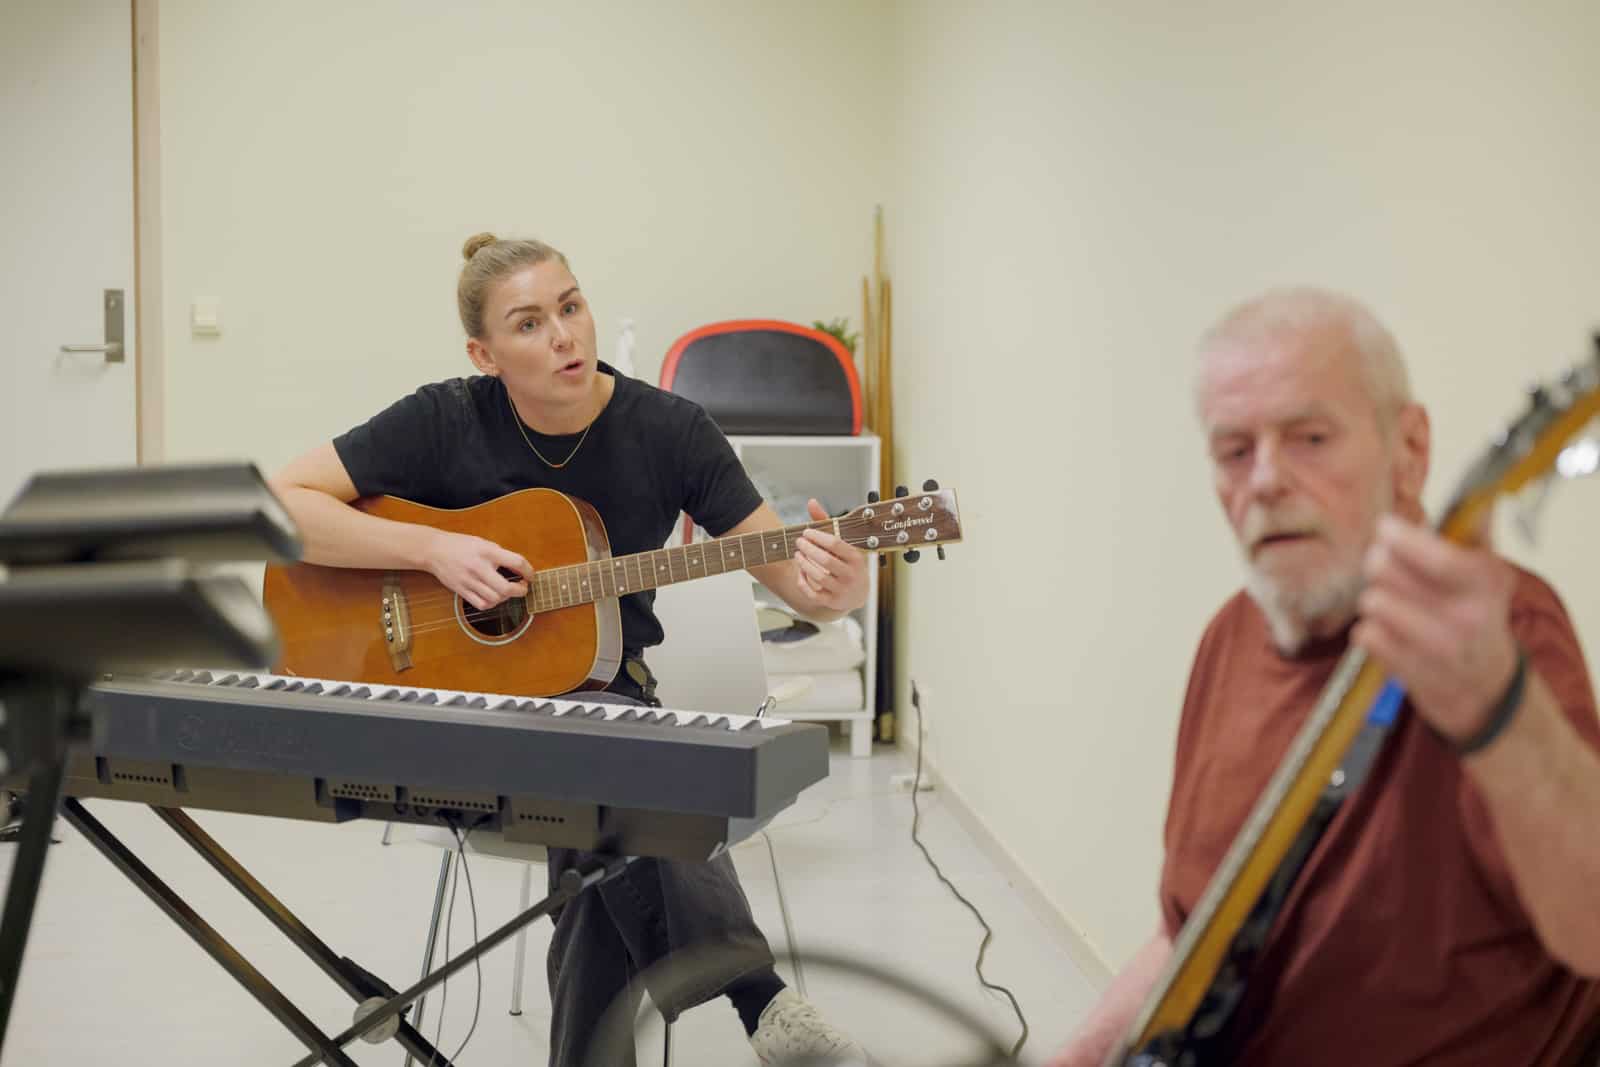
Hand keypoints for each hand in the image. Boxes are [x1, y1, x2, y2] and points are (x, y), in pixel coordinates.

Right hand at [423, 529, 531, 610]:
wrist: (434, 550)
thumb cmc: (461, 545)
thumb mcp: (483, 543)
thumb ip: (499, 554)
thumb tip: (519, 567)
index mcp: (487, 552)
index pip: (516, 562)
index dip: (529, 571)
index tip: (530, 576)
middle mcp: (479, 567)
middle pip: (506, 588)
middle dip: (520, 591)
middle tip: (522, 588)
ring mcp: (469, 581)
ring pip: (495, 599)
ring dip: (505, 598)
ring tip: (507, 591)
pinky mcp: (461, 590)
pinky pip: (481, 604)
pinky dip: (491, 603)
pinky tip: (493, 597)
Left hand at [792, 498, 869, 612]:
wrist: (858, 593)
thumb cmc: (848, 563)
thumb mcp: (843, 543)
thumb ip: (826, 522)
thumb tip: (811, 502)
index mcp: (856, 558)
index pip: (836, 544)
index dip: (818, 536)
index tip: (807, 532)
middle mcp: (850, 575)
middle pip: (825, 560)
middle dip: (808, 549)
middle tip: (798, 542)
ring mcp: (841, 590)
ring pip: (818, 577)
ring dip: (803, 564)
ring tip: (797, 555)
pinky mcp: (832, 602)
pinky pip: (813, 594)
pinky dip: (803, 582)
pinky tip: (800, 571)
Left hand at [1353, 513, 1519, 745]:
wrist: (1485, 687)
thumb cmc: (1476, 615)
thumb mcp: (1487, 573)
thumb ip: (1475, 532)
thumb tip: (1477, 495)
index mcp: (1488, 582)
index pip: (1436, 555)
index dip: (1400, 536)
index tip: (1386, 527)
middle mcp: (1469, 616)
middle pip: (1385, 570)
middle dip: (1378, 562)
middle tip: (1385, 565)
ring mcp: (1440, 649)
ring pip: (1373, 602)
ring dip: (1376, 599)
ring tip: (1395, 604)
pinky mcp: (1413, 673)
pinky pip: (1365, 634)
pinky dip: (1370, 631)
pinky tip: (1391, 634)